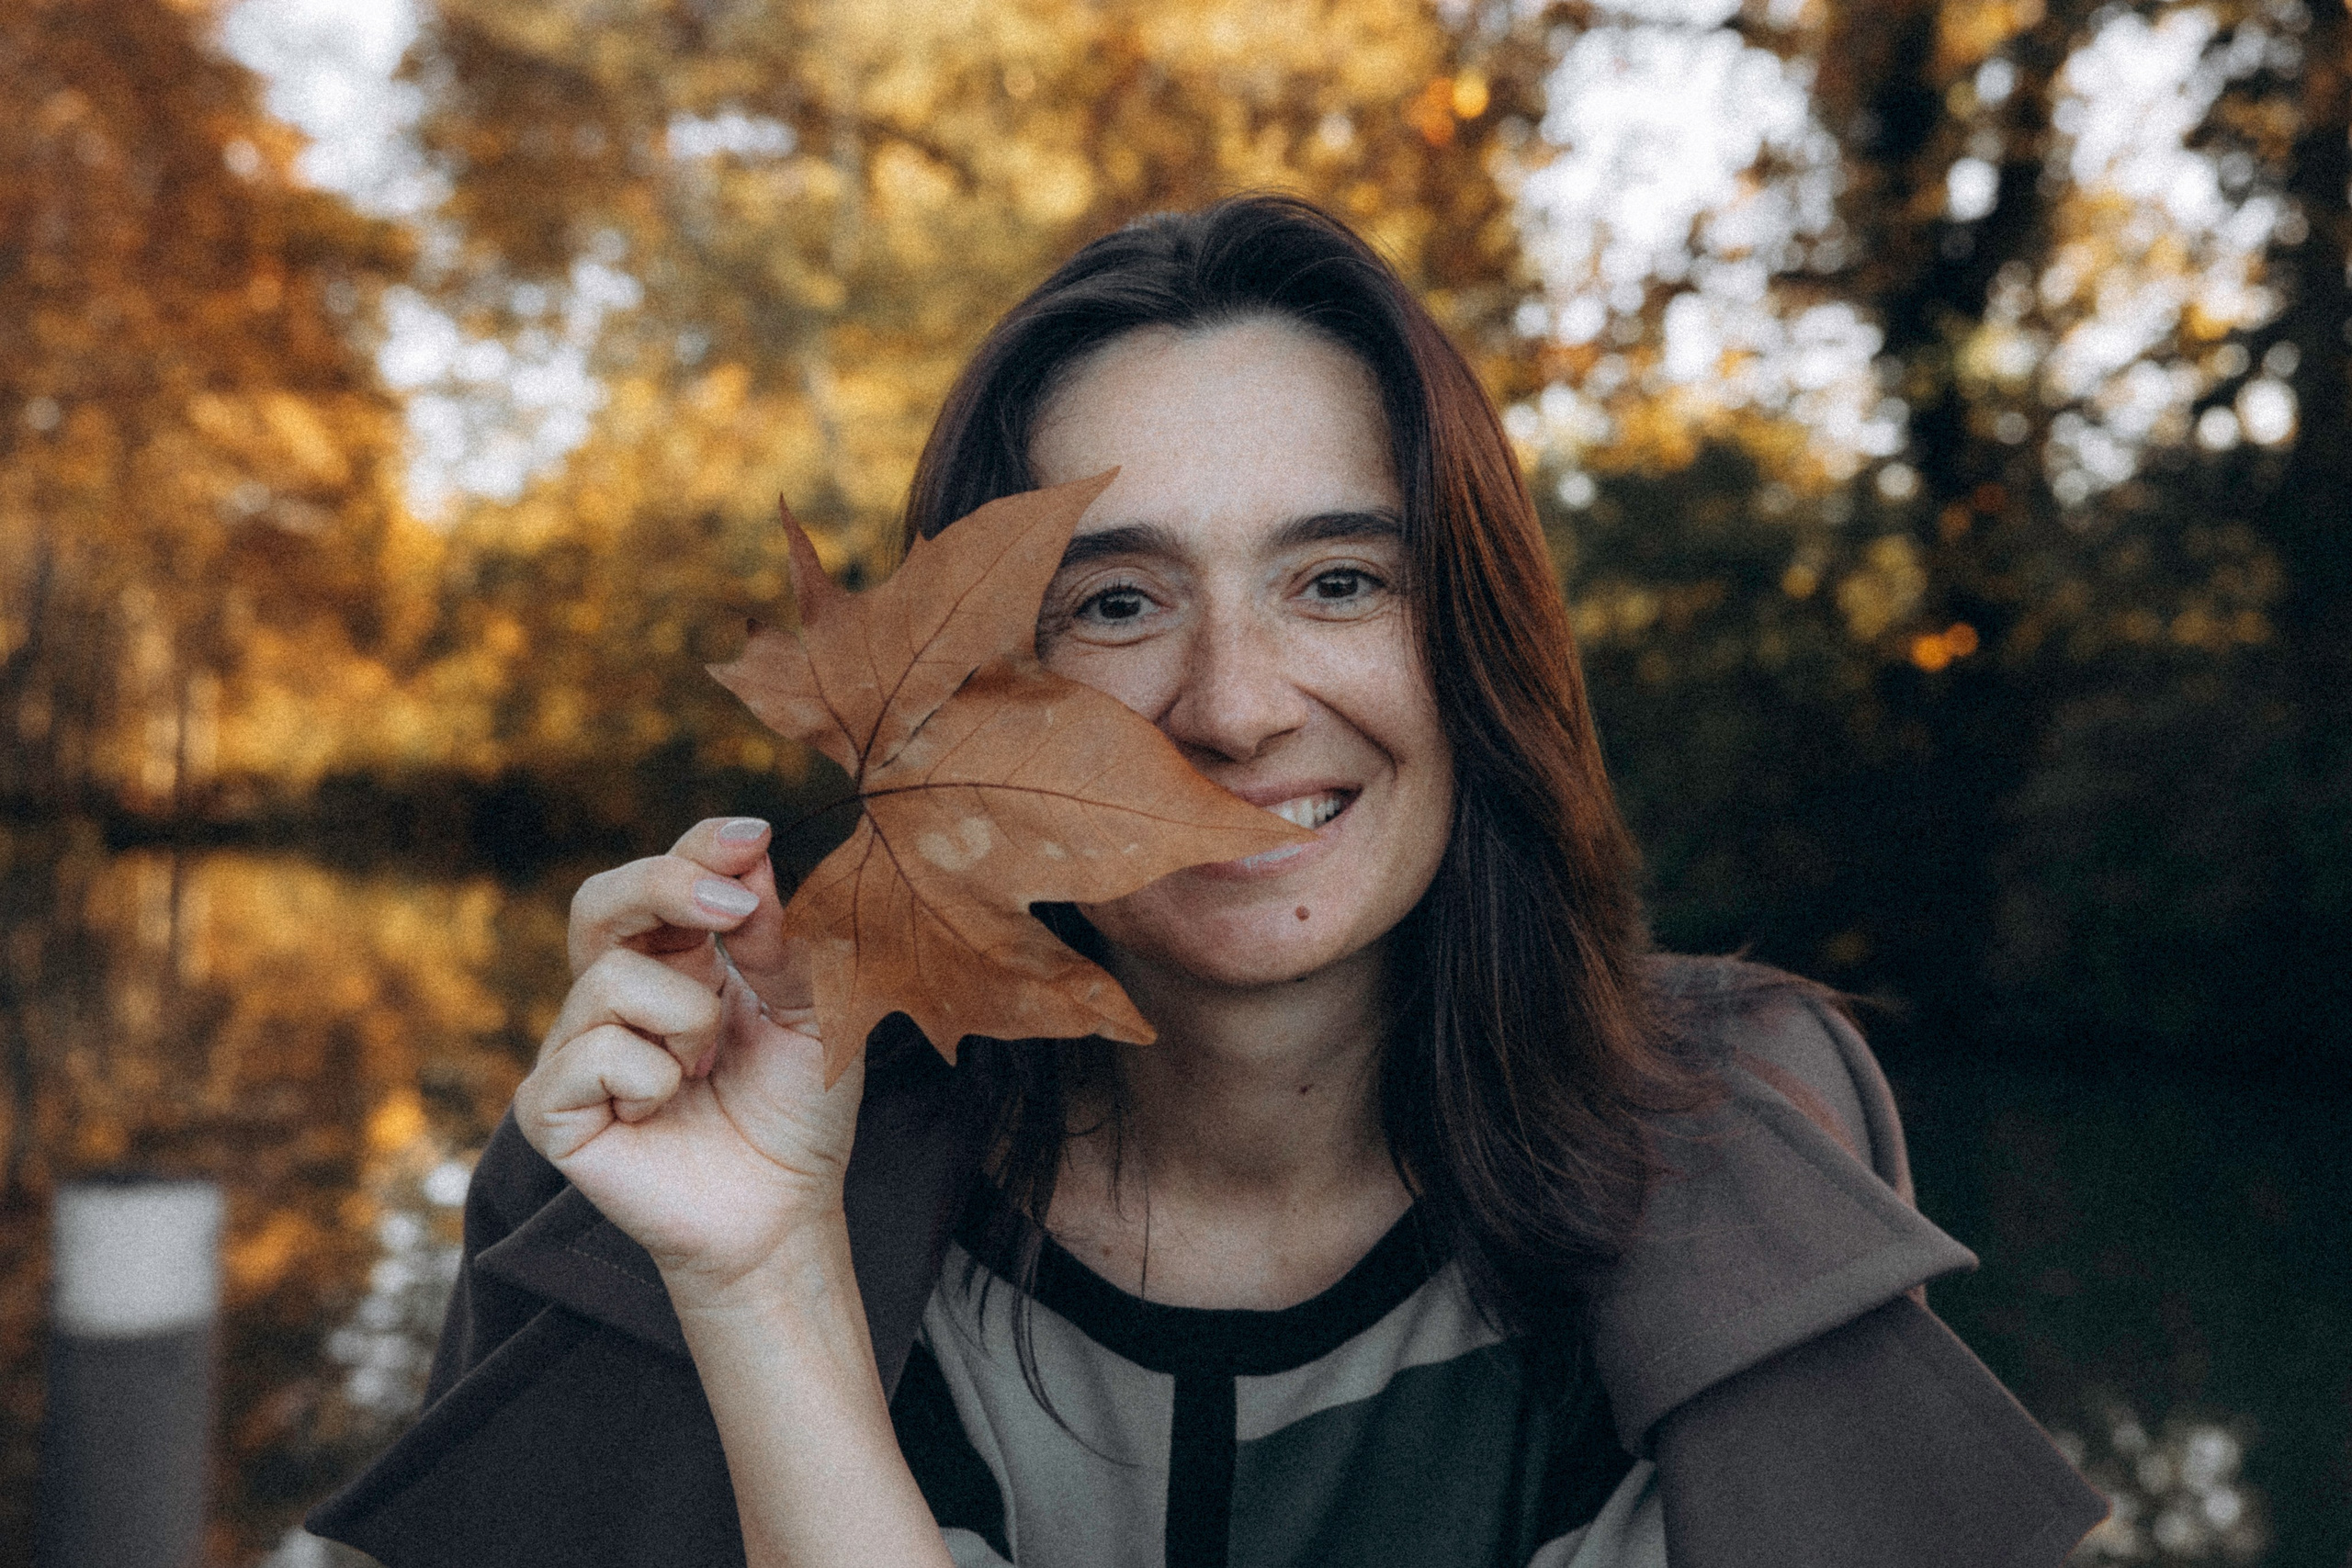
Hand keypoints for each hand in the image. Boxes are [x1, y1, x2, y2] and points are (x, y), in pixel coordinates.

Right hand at [512, 817, 864, 1300]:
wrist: (783, 1214)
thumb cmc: (797, 1114)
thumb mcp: (814, 1012)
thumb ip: (781, 939)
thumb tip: (751, 859)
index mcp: (680, 960)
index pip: (668, 878)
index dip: (700, 847)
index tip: (755, 835)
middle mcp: (617, 994)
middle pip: (600, 901)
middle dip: (664, 886)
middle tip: (731, 912)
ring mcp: (576, 1050)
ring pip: (610, 979)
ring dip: (686, 1021)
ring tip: (705, 1070)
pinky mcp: (551, 1109)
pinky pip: (591, 1054)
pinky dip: (648, 1078)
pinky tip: (662, 1110)